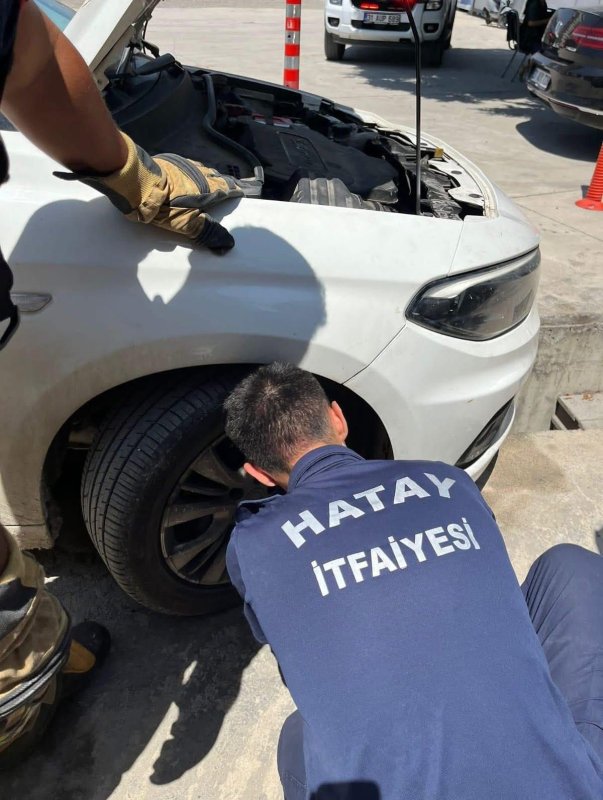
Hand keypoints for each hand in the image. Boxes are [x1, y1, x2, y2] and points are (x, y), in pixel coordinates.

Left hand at [57, 133, 259, 253]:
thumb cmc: (162, 205)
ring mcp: (178, 165)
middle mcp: (195, 172)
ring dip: (203, 175)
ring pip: (197, 169)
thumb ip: (207, 232)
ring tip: (206, 180)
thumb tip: (228, 245)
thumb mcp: (186, 223)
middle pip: (212, 176)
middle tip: (224, 186)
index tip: (243, 189)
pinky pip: (181, 166)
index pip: (226, 187)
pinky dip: (186, 172)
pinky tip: (181, 175)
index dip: (234, 189)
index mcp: (205, 187)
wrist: (131, 182)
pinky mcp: (162, 162)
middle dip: (220, 181)